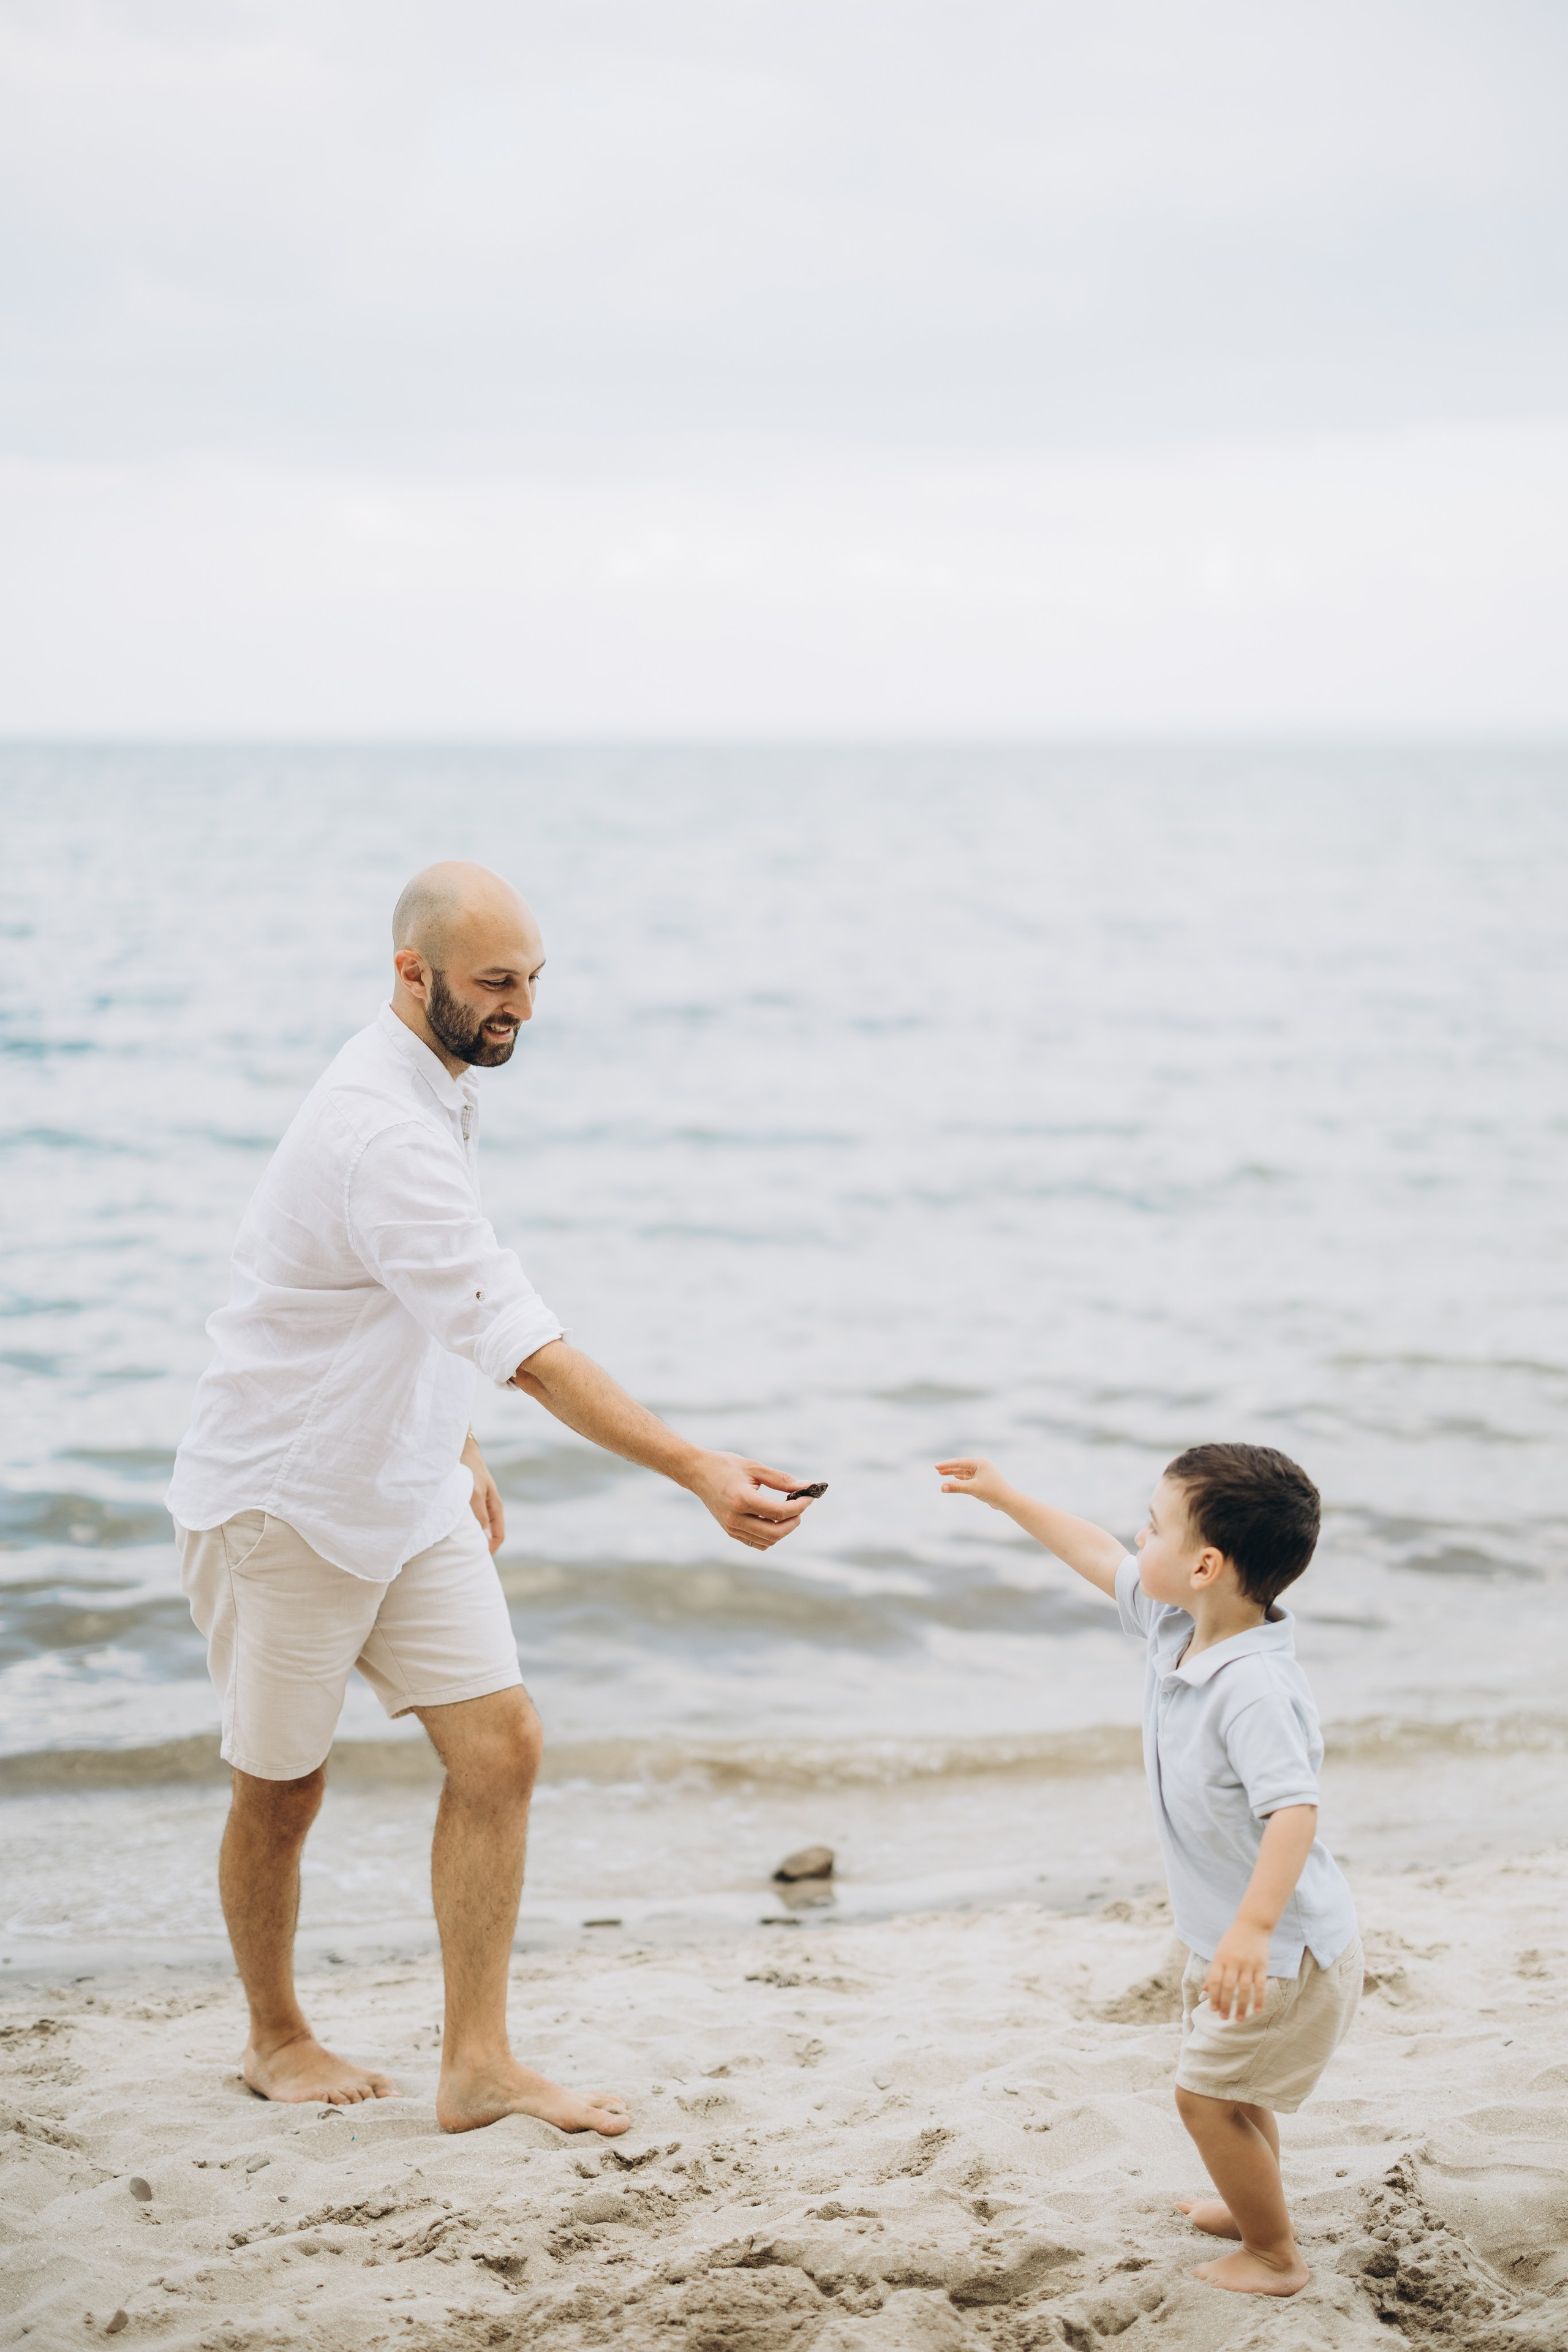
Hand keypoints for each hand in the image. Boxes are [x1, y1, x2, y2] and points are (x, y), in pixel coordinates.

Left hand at [463, 1434, 504, 1553]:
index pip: (498, 1536)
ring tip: (458, 1548)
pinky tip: (452, 1532)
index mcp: (495, 1507)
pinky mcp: (470, 1501)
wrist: (461, 1450)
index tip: (477, 1560)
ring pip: (479, 1528)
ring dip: (472, 1538)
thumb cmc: (469, 1471)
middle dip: (481, 1547)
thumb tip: (484, 1539)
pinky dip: (465, 1529)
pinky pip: (471, 1521)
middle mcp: (489, 1508)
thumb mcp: (474, 1494)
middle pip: (489, 1534)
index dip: (489, 1550)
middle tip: (466, 1558)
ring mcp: (480, 1505)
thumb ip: (479, 1516)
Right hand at [686, 1453, 813, 1550]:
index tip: (809, 1497)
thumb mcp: (755, 1468)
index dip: (799, 1506)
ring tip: (787, 1511)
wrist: (698, 1473)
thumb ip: (782, 1480)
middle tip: (800, 1507)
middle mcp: (735, 1518)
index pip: (778, 1512)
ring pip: (768, 1541)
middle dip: (794, 1521)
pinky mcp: (730, 1532)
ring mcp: (731, 1528)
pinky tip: (773, 1518)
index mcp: (741, 1500)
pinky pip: (757, 1542)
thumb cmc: (726, 1466)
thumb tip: (806, 1486)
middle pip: (775, 1532)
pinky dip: (770, 1534)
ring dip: (783, 1529)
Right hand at [935, 1456, 1011, 1508]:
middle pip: (961, 1465)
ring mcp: (983, 1472)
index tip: (936, 1467)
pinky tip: (955, 1477)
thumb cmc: (992, 1492)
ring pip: (965, 1471)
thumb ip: (957, 1487)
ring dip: (954, 1473)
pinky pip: (969, 1477)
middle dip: (949, 1468)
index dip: (947, 1465)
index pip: (960, 1462)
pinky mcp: (983, 1480)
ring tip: (942, 1473)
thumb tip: (942, 1487)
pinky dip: (961, 1477)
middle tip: (937, 1469)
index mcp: (980, 1463)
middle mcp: (982, 1465)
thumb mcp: (972, 1489)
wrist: (1007, 1500)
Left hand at [1204, 1921, 1271, 2022]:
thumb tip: (1205, 1990)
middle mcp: (1233, 1962)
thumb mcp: (1219, 1952)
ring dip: (1242, 2006)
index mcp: (1220, 1958)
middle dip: (1225, 2004)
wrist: (1252, 1924)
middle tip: (1224, 2018)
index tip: (1214, 2010)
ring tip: (1239, 2019)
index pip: (1215, 1981)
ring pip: (1244, 1989)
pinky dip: (1259, 1999)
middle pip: (1228, 1987)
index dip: (1214, 1996)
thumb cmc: (1233, 1940)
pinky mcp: (1261, 1965)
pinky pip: (1260, 1985)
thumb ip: (1214, 1971)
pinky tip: (1256, 2011)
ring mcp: (1248, 1964)